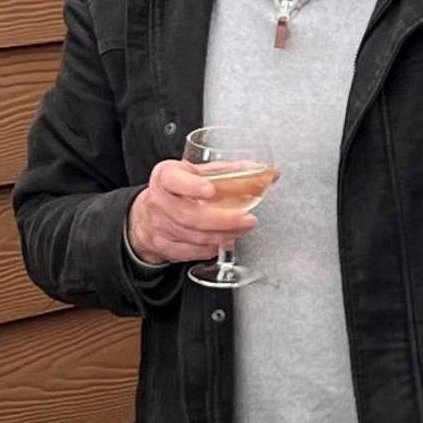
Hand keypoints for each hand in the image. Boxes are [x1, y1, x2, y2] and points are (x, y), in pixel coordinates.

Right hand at [127, 159, 256, 264]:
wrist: (151, 212)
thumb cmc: (180, 189)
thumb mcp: (199, 173)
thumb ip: (232, 172)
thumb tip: (272, 173)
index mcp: (166, 177)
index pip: (173, 180)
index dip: (192, 186)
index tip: (211, 190)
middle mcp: (159, 201)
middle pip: (189, 215)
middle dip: (222, 220)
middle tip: (247, 220)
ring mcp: (159, 226)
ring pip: (193, 236)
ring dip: (223, 235)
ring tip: (242, 229)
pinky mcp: (164, 246)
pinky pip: (192, 251)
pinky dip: (212, 247)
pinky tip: (225, 241)